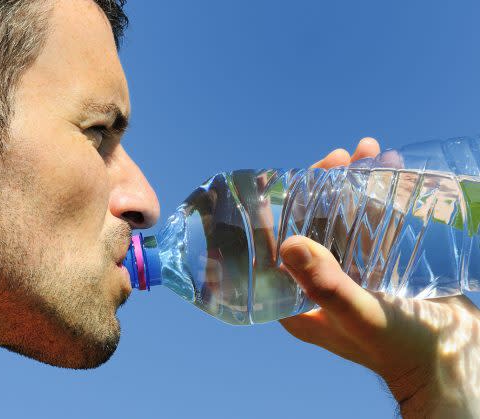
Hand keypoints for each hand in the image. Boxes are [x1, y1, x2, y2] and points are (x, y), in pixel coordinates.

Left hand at [280, 138, 479, 417]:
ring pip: (343, 219)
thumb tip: (287, 243)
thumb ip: (326, 283)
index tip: (295, 174)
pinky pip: (372, 226)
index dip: (281, 208)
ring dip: (352, 184)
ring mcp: (351, 274)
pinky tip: (387, 170)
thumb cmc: (402, 350)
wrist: (456, 365)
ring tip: (368, 152)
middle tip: (341, 156)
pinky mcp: (381, 267)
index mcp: (298, 301)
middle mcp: (318, 285)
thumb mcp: (359, 315)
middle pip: (310, 224)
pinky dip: (377, 198)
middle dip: (322, 186)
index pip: (276, 247)